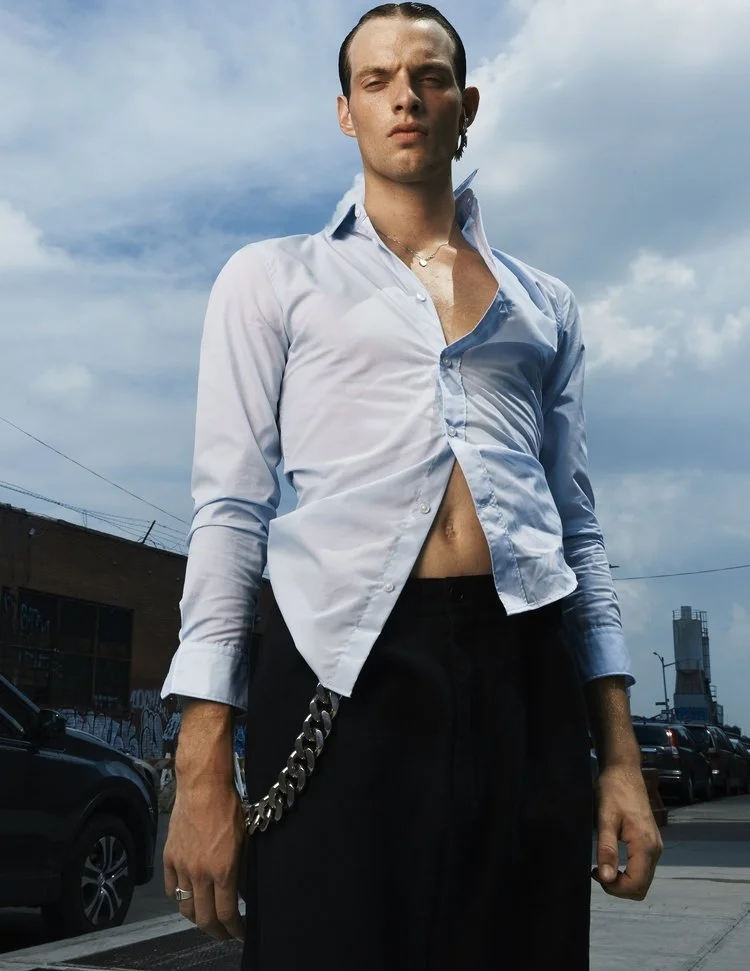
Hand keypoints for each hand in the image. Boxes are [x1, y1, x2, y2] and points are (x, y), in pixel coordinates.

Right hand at [163, 779, 246, 939]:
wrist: (202, 786)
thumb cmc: (228, 807)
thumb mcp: (245, 840)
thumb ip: (243, 871)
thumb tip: (242, 894)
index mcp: (223, 869)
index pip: (227, 913)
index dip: (234, 929)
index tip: (240, 934)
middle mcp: (200, 873)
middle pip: (204, 918)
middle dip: (217, 931)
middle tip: (225, 933)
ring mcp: (182, 866)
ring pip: (185, 907)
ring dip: (197, 918)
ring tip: (208, 918)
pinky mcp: (169, 858)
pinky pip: (172, 889)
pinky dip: (180, 897)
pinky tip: (190, 895)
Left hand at [592, 764, 662, 899]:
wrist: (624, 772)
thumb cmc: (613, 791)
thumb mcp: (605, 818)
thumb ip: (607, 849)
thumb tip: (606, 878)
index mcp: (645, 845)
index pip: (636, 885)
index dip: (615, 888)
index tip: (595, 874)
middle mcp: (655, 849)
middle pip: (641, 886)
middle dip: (619, 887)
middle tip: (598, 871)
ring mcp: (655, 846)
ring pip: (643, 879)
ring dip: (623, 880)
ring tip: (602, 865)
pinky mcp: (650, 842)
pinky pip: (642, 868)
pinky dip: (628, 871)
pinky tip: (611, 859)